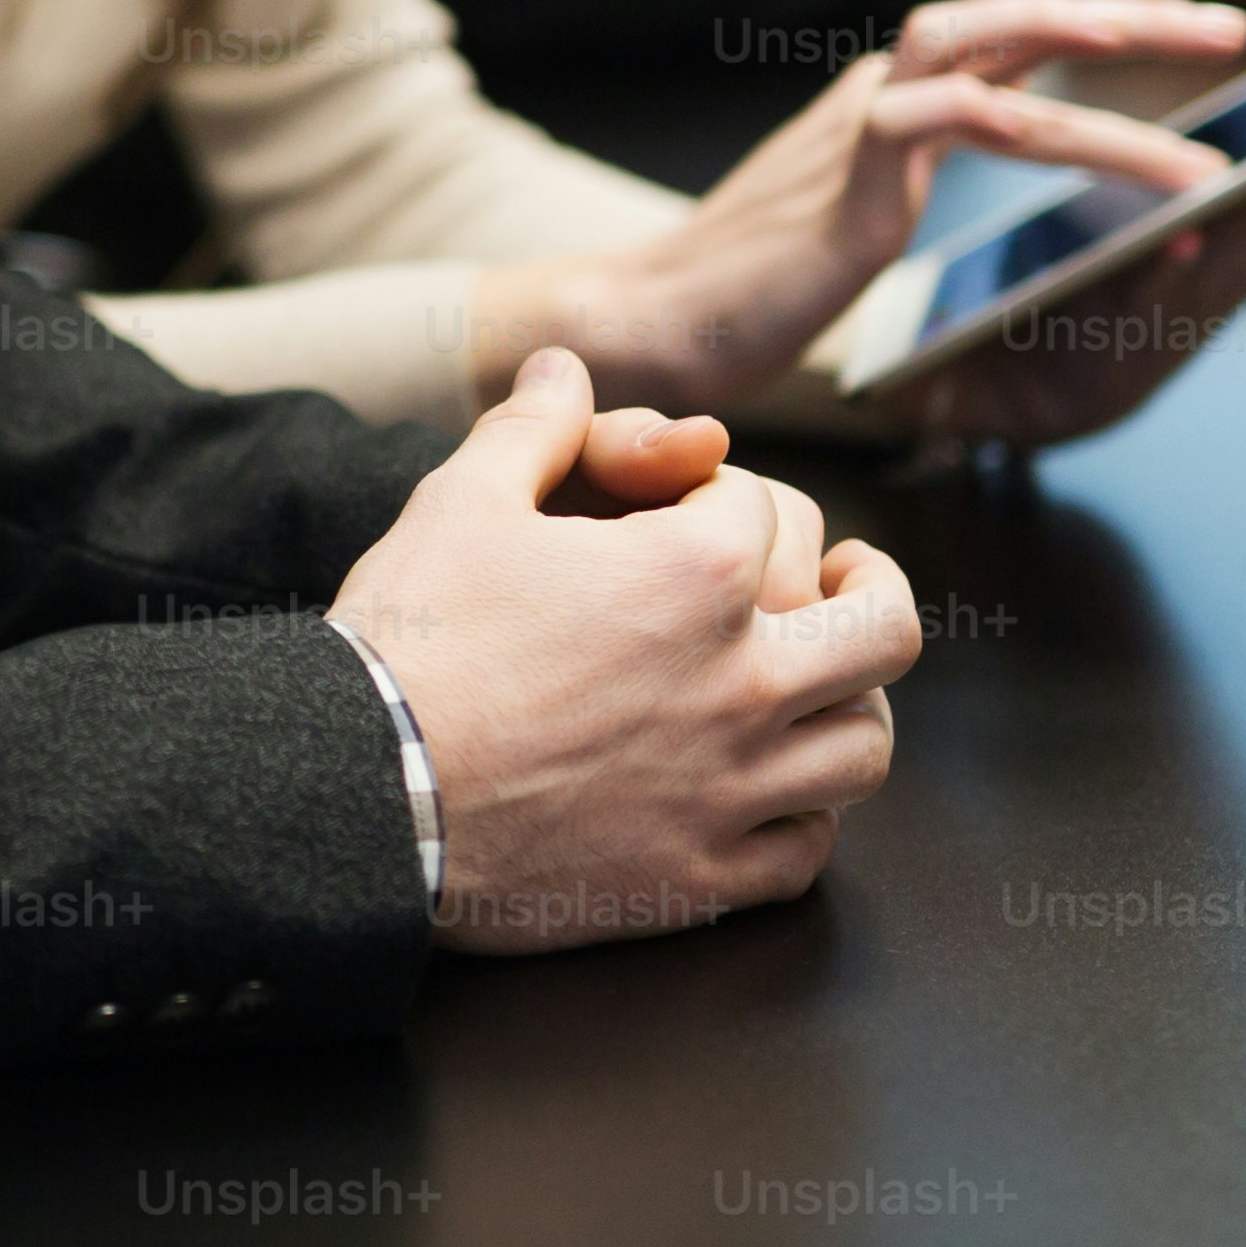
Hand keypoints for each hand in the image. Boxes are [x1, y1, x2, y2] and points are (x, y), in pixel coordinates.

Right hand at [329, 353, 923, 953]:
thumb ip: (534, 426)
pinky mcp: (701, 878)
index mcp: (698, 573)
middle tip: (843, 577)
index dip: (724, 493)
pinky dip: (801, 817)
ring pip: (864, 746)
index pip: (770, 509)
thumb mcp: (461, 500)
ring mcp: (732, 788)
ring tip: (818, 686)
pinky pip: (807, 849)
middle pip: (884, 626)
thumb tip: (565, 368)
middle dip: (868, 587)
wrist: (361, 793)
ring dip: (849, 704)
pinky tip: (766, 794)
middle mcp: (743, 680)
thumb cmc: (412, 641)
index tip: (686, 508)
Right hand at [469, 0, 1245, 411]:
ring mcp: (865, 130)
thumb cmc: (750, 290)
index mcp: (892, 104)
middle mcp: (883, 95)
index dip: (1108, 21)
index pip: (1013, 36)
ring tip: (1200, 143)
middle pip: (1019, 15)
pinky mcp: (852, 182)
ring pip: (999, 58)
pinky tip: (1099, 154)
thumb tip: (987, 192)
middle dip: (1134, 15)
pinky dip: (1033, 122)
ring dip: (1109, 89)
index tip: (1202, 33)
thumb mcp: (855, 224)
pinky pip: (954, 119)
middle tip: (1233, 31)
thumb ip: (912, 190)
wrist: (650, 322)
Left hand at [896, 77, 1245, 447]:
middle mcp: (1213, 289)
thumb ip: (1199, 205)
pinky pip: (1135, 312)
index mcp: (1227, 252)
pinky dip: (1167, 277)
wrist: (968, 399)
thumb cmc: (1061, 313)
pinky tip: (1191, 239)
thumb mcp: (1145, 253)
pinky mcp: (1100, 364)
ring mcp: (1166, 329)